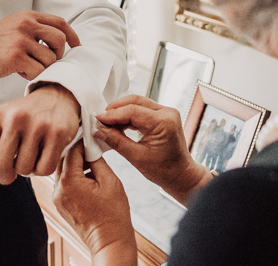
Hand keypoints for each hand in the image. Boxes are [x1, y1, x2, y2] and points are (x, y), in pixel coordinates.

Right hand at [0, 11, 80, 80]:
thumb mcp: (13, 26)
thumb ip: (33, 29)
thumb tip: (57, 43)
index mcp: (28, 16)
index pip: (59, 22)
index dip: (72, 35)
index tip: (76, 46)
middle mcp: (26, 24)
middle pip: (59, 40)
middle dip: (58, 55)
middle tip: (48, 62)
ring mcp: (21, 40)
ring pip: (50, 59)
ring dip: (42, 67)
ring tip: (27, 67)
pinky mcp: (16, 56)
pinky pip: (38, 70)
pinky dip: (32, 75)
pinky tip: (20, 72)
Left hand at [0, 83, 79, 202]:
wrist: (57, 96)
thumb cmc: (24, 117)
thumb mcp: (0, 127)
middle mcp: (14, 117)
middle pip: (0, 167)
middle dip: (5, 176)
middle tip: (12, 170)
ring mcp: (37, 124)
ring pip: (24, 170)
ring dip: (27, 170)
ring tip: (32, 154)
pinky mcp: (58, 132)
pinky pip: (45, 169)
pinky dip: (43, 169)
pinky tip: (45, 154)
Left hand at [54, 143, 136, 265]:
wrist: (109, 239)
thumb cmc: (113, 214)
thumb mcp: (110, 181)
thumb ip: (97, 160)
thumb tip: (91, 147)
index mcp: (70, 182)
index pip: (71, 152)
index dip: (81, 142)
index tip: (89, 136)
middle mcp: (59, 190)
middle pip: (63, 160)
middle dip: (76, 152)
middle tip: (91, 147)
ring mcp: (58, 198)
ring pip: (62, 171)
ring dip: (74, 164)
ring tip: (90, 163)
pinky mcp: (61, 204)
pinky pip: (63, 183)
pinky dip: (72, 176)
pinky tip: (86, 177)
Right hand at [94, 94, 210, 204]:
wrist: (180, 175)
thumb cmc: (163, 170)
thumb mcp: (136, 157)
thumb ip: (116, 141)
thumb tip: (98, 130)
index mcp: (163, 123)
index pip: (132, 111)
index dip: (112, 114)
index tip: (97, 118)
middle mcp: (167, 113)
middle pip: (134, 101)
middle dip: (115, 109)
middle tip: (100, 119)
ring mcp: (166, 112)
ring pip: (137, 103)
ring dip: (121, 111)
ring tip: (107, 123)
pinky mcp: (163, 115)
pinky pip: (142, 109)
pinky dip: (129, 115)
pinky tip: (118, 124)